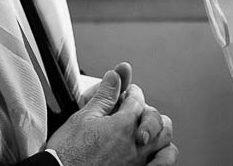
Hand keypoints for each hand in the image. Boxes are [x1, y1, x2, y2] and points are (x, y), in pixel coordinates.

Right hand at [47, 67, 175, 165]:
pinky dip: (163, 156)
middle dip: (147, 111)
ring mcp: (138, 162)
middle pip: (156, 119)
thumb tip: (115, 76)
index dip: (131, 92)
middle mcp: (135, 144)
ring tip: (148, 130)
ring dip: (159, 132)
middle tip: (136, 112)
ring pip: (165, 141)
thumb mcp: (83, 118)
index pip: (137, 99)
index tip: (126, 93)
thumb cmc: (68, 154)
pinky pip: (163, 164)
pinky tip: (156, 152)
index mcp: (123, 125)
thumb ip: (104, 96)